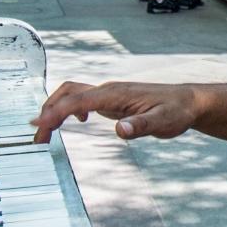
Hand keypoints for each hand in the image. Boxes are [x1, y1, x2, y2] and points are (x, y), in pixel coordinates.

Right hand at [33, 79, 202, 143]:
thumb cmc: (177, 111)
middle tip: (38, 136)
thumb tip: (120, 130)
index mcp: (116, 94)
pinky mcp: (112, 100)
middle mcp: (109, 90)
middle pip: (68, 93)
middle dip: (49, 111)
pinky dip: (68, 108)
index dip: (57, 112)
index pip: (78, 100)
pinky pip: (83, 99)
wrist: (188, 102)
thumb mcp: (164, 122)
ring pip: (73, 94)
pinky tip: (73, 123)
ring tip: (45, 132)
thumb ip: (141, 125)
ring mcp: (109, 94)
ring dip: (55, 109)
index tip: (40, 126)